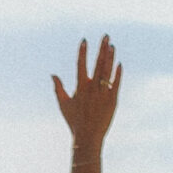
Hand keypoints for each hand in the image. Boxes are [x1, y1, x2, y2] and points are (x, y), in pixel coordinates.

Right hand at [52, 36, 120, 151]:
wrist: (88, 136)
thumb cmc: (74, 120)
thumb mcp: (63, 104)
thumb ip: (58, 88)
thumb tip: (53, 75)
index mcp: (80, 87)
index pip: (81, 64)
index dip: (82, 52)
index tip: (84, 40)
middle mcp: (92, 88)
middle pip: (98, 63)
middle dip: (102, 48)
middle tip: (105, 36)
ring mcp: (103, 93)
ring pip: (108, 71)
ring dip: (110, 57)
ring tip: (112, 45)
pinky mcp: (113, 100)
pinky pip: (116, 83)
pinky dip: (117, 73)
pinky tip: (119, 63)